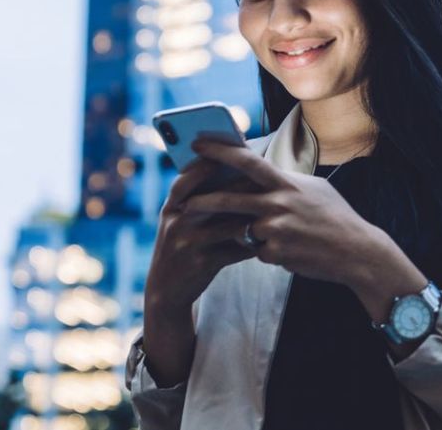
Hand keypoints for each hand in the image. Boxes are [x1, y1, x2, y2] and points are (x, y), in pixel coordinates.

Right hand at [140, 154, 259, 386]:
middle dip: (242, 187)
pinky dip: (253, 243)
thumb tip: (231, 169)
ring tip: (275, 209)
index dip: (209, 164)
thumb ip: (198, 198)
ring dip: (253, 217)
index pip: (188, 178)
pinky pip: (235, 249)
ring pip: (229, 224)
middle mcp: (177, 222)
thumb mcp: (180, 221)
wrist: (166, 289)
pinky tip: (269, 239)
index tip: (233, 151)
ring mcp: (189, 243)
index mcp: (171, 206)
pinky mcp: (203, 264)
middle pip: (214, 198)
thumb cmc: (182, 246)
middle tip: (267, 180)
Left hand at [182, 139, 387, 286]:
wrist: (357, 252)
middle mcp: (279, 203)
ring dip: (240, 233)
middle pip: (230, 198)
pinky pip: (257, 251)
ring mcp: (276, 229)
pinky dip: (266, 251)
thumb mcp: (313, 189)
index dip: (220, 151)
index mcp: (287, 183)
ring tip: (231, 234)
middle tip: (182, 201)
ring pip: (242, 229)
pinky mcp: (276, 253)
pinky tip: (289, 252)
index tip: (197, 144)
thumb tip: (263, 172)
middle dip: (203, 200)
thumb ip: (285, 182)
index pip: (247, 161)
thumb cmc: (336, 217)